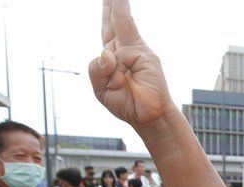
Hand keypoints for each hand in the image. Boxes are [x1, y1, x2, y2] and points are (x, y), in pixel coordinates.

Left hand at [88, 0, 173, 127]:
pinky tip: (119, 77)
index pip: (108, 26)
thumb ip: (96, 70)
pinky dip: (116, 63)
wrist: (148, 118)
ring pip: (117, 28)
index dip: (107, 10)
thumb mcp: (100, 90)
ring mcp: (135, 51)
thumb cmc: (126, 104)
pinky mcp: (144, 56)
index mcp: (112, 55)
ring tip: (119, 69)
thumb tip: (106, 52)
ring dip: (117, 13)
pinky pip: (121, 51)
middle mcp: (124, 49)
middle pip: (115, 19)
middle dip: (114, 2)